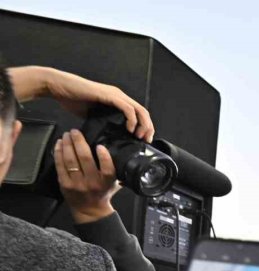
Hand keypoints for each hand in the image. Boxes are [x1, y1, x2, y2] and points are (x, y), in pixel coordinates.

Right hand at [9, 66, 154, 141]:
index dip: (145, 127)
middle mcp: (119, 96)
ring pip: (139, 110)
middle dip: (148, 128)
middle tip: (145, 141)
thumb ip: (104, 124)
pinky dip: (132, 120)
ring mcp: (115, 95)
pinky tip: (129, 129)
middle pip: (143, 112)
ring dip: (143, 125)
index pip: (139, 114)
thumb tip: (110, 139)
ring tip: (138, 136)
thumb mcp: (93, 117)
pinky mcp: (109, 95)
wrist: (58, 87)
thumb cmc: (72, 100)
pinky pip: (127, 108)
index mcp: (118, 101)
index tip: (143, 141)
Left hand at [53, 129, 118, 223]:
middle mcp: (91, 183)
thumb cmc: (102, 193)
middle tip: (75, 132)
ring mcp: (77, 184)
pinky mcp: (65, 184)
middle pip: (85, 159)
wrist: (89, 210)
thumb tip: (111, 148)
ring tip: (67, 135)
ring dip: (67, 144)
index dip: (104, 156)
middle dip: (79, 142)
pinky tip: (60, 144)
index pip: (107, 169)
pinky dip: (59, 152)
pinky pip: (60, 165)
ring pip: (70, 160)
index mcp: (105, 182)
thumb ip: (114, 169)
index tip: (101, 146)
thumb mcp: (113, 183)